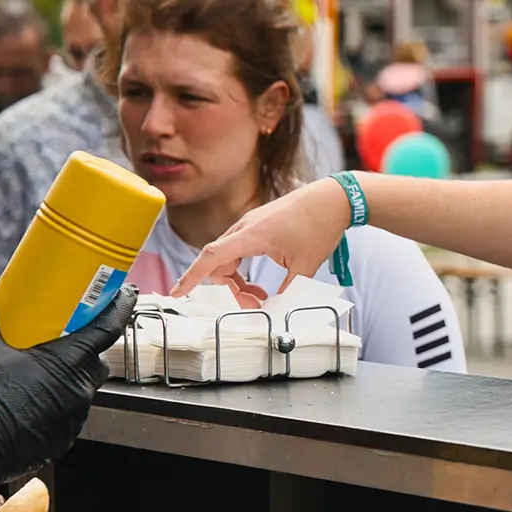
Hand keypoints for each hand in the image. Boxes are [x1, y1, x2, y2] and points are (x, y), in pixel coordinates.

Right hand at [0, 282, 137, 489]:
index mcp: (69, 362)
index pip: (108, 328)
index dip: (121, 308)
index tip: (127, 294)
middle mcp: (80, 388)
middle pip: (97, 361)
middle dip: (89, 349)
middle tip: (70, 338)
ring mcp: (75, 414)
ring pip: (84, 388)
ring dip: (72, 378)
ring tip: (45, 370)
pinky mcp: (65, 436)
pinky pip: (71, 413)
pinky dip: (59, 403)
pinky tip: (37, 398)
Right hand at [173, 175, 350, 296]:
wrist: (334, 198)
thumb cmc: (320, 224)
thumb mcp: (306, 265)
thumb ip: (289, 291)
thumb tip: (277, 312)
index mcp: (252, 235)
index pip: (211, 256)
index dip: (192, 276)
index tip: (177, 292)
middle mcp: (244, 228)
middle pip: (218, 264)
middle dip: (228, 291)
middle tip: (254, 306)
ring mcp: (250, 226)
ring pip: (227, 260)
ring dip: (236, 283)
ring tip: (260, 298)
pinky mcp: (257, 227)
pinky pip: (237, 253)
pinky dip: (242, 272)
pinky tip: (259, 287)